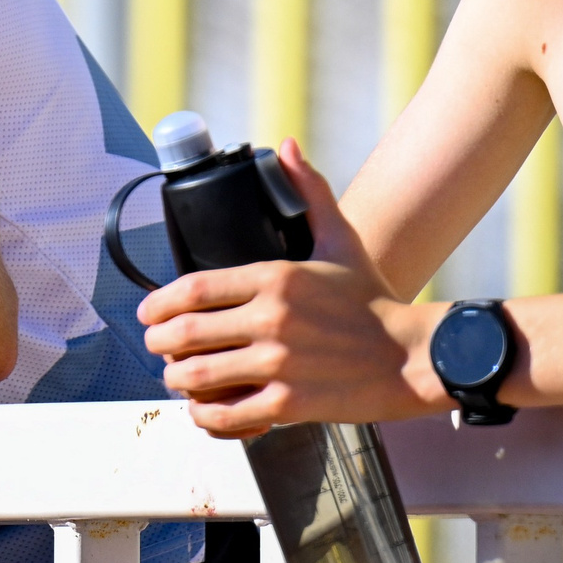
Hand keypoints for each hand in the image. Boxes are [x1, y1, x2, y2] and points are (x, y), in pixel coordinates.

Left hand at [136, 142, 449, 436]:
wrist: (414, 356)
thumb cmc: (372, 300)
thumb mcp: (339, 240)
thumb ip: (310, 192)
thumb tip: (287, 146)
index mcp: (275, 277)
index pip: (192, 288)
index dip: (157, 304)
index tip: (147, 313)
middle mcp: (272, 318)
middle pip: (185, 332)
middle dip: (158, 342)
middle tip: (155, 346)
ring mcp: (279, 363)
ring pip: (198, 375)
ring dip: (176, 379)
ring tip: (176, 377)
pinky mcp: (290, 404)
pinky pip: (227, 414)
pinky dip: (205, 415)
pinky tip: (204, 409)